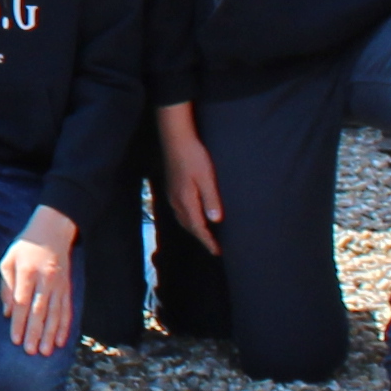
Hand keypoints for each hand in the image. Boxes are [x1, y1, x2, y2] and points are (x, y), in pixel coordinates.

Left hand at [0, 208, 80, 369]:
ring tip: (46, 351)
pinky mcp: (68, 288)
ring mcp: (59, 285)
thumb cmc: (25, 247)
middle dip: (35, 333)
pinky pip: (67, 310)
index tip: (15, 339)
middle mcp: (45, 280)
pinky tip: (62, 340)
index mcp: (27, 272)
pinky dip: (65, 326)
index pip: (22, 302)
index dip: (18, 322)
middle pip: (40, 311)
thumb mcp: (8, 260)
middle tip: (31, 352)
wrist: (52, 232)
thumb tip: (7, 312)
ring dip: (51, 334)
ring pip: (55, 314)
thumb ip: (6, 286)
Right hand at [152, 105, 219, 250]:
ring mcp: (172, 195)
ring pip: (183, 219)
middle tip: (214, 248)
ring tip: (205, 236)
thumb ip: (211, 200)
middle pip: (188, 226)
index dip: (208, 241)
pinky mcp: (172, 188)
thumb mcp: (206, 177)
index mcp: (186, 200)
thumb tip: (215, 221)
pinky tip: (194, 216)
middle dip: (201, 238)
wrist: (175, 138)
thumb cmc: (193, 156)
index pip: (198, 227)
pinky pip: (180, 211)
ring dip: (194, 229)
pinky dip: (188, 220)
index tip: (218, 252)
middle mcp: (176, 201)